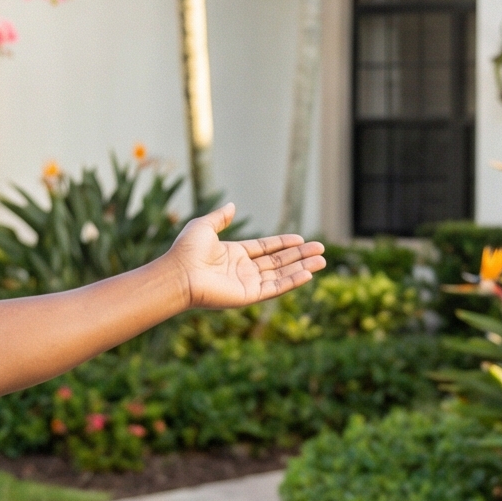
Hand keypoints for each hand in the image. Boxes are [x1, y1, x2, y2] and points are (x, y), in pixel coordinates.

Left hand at [167, 204, 325, 310]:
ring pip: (281, 274)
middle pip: (278, 262)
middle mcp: (243, 270)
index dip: (283, 243)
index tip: (301, 239)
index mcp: (234, 254)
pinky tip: (308, 274)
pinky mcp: (249, 295)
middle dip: (300, 255)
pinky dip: (292, 281)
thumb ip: (220, 218)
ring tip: (322, 261)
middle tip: (321, 249)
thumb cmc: (186, 251)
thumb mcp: (204, 227)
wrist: (179, 273)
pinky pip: (275, 288)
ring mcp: (247, 283)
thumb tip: (231, 205)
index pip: (265, 248)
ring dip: (302, 268)